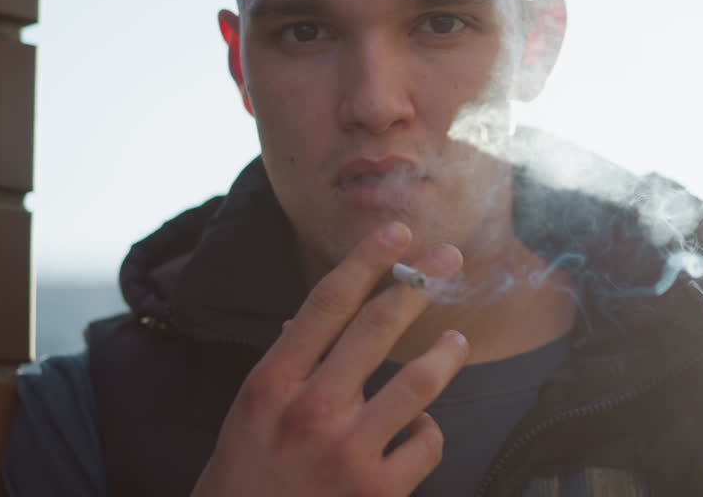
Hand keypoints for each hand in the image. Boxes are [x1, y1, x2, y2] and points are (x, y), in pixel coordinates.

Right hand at [190, 222, 467, 496]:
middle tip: (447, 257)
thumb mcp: (251, 412)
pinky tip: (422, 427)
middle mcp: (311, 410)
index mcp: (273, 383)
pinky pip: (426, 440)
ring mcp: (348, 451)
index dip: (367, 261)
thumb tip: (310, 318)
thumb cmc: (247, 475)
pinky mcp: (379, 491)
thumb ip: (285, 365)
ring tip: (455, 341)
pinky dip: (428, 429)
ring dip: (445, 354)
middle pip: (377, 327)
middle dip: (419, 283)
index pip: (327, 304)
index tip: (398, 231)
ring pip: (418, 382)